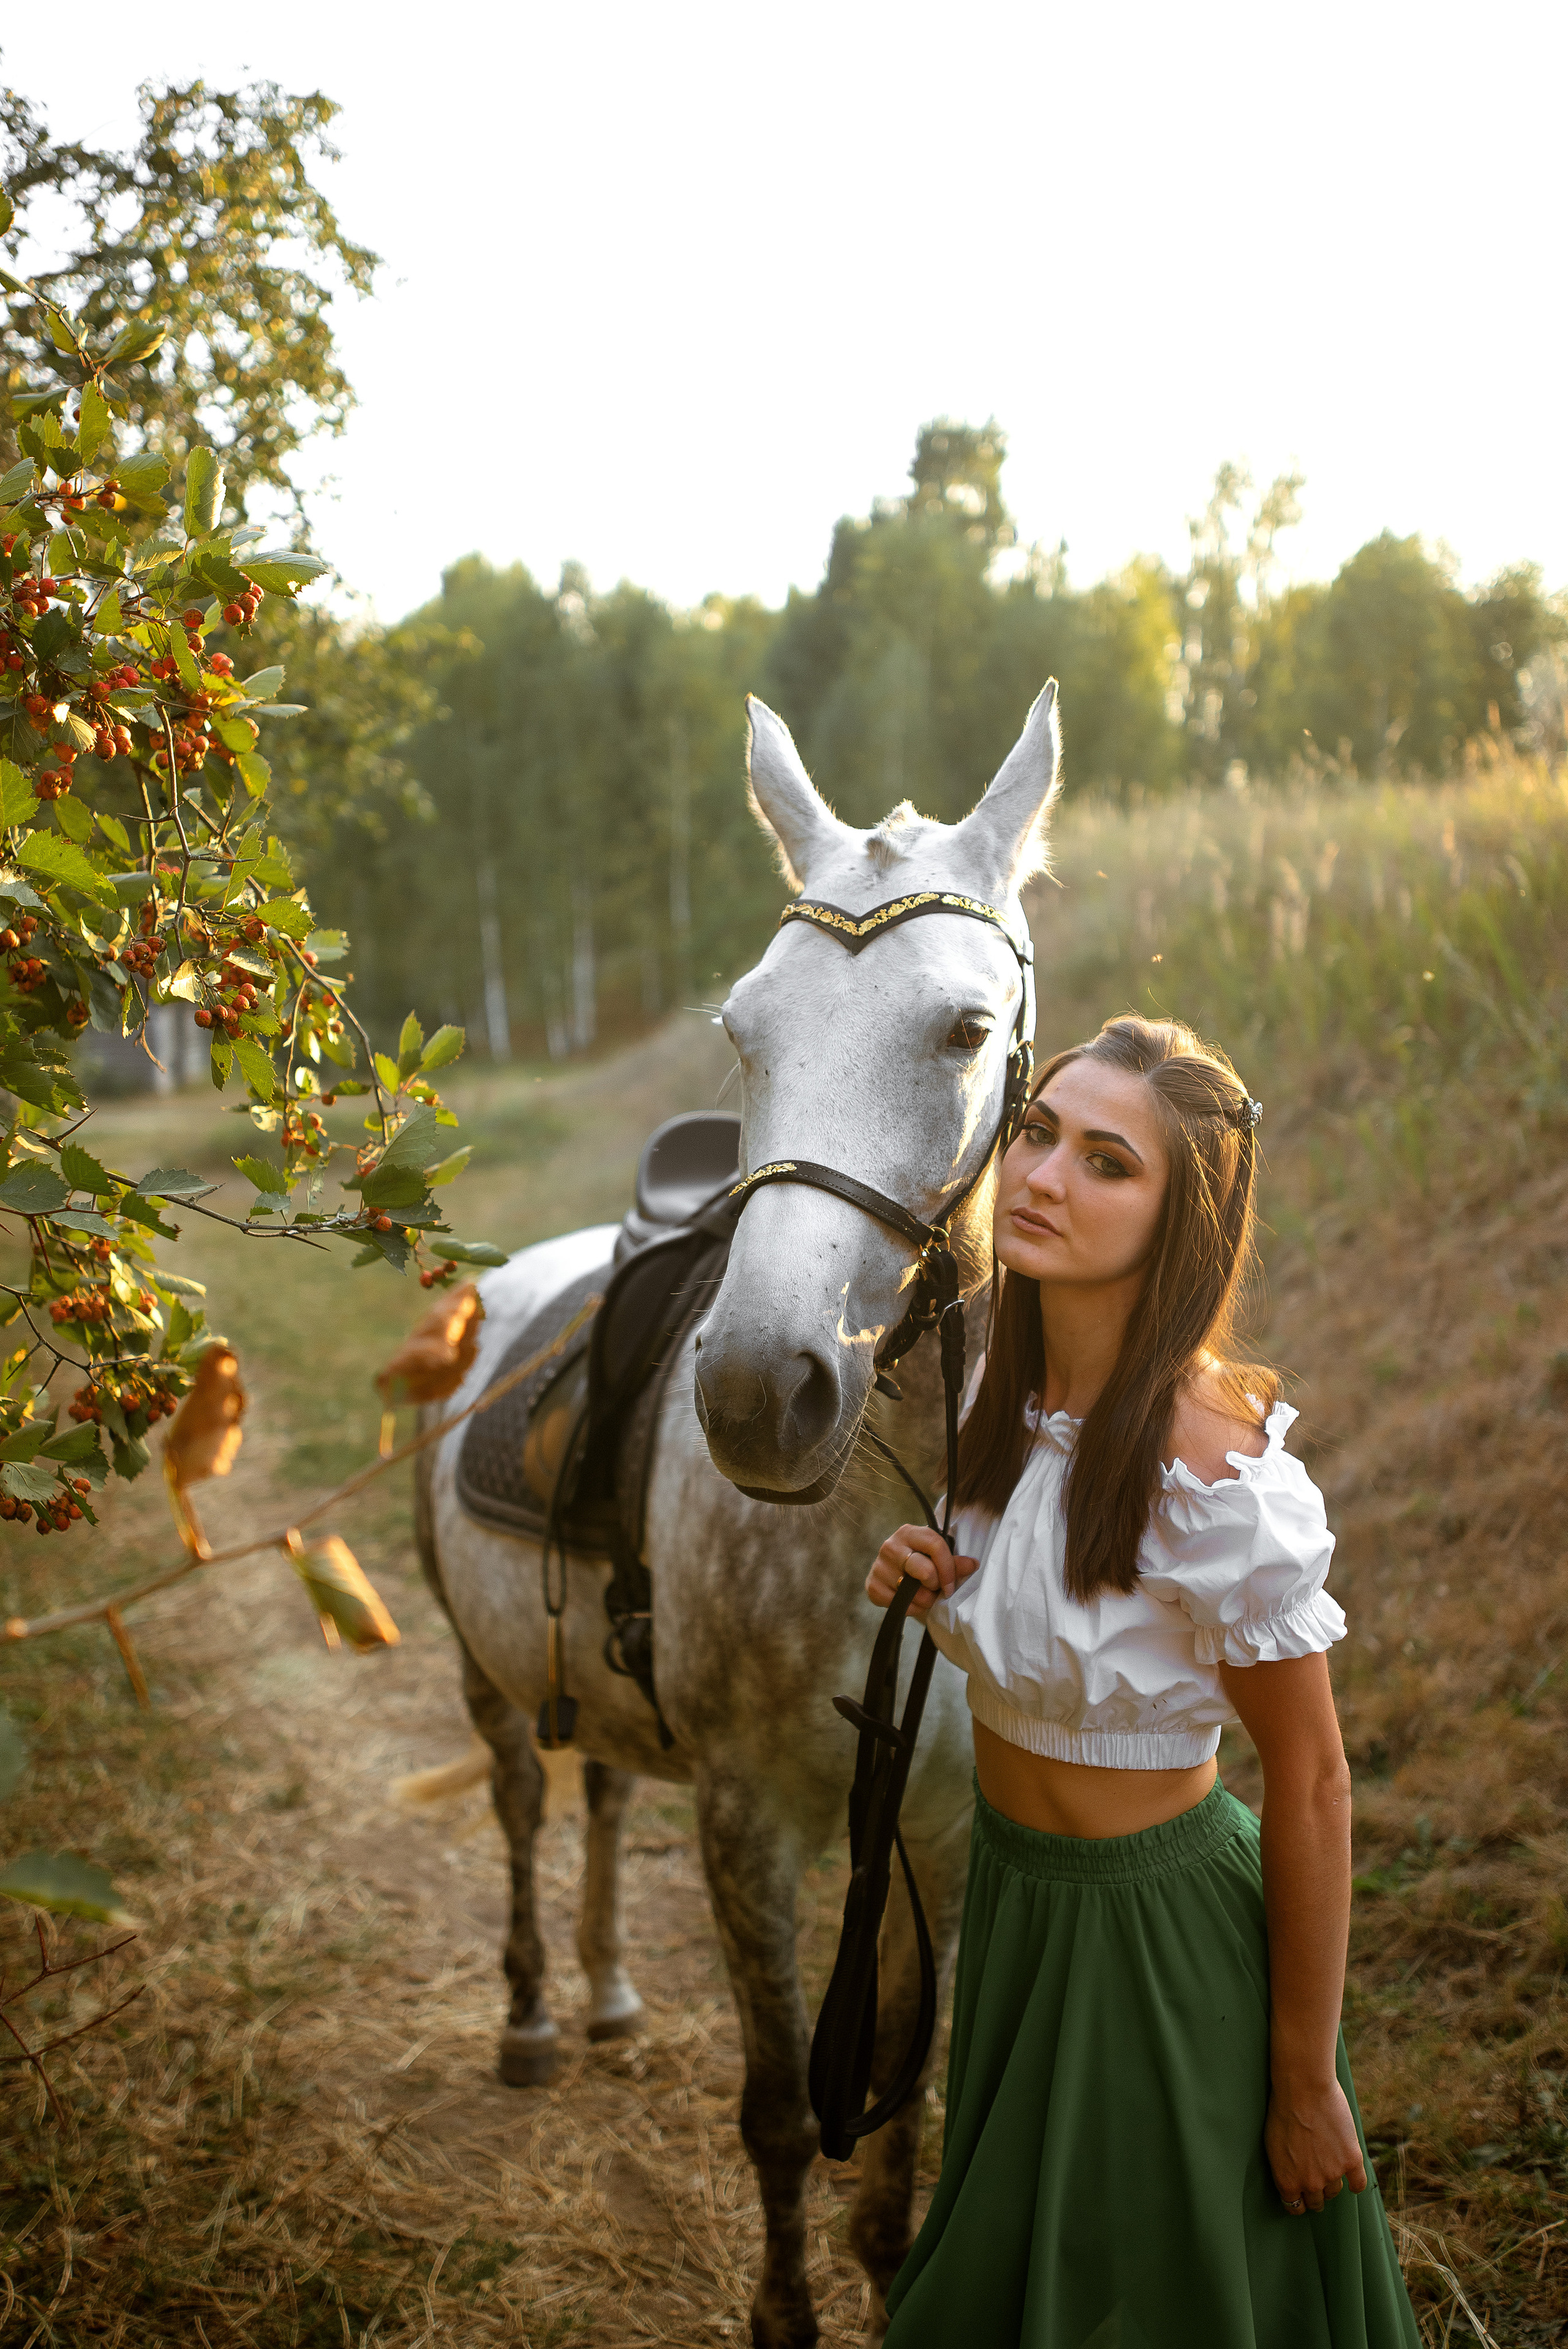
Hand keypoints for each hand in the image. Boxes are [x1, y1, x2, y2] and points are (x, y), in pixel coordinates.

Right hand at [865, 1524, 977, 1617]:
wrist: (895, 1575)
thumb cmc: (920, 1563)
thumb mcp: (936, 1558)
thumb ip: (954, 1562)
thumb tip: (973, 1564)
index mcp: (908, 1532)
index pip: (935, 1545)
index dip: (949, 1568)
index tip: (951, 1585)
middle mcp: (890, 1546)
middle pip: (925, 1571)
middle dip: (935, 1585)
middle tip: (934, 1588)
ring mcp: (879, 1566)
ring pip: (913, 1592)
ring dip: (924, 1599)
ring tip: (923, 1594)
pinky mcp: (872, 1586)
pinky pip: (900, 1605)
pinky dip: (911, 1608)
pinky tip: (910, 1601)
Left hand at [1266, 2078, 1367, 2214]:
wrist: (1303, 2089)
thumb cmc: (1282, 2111)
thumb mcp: (1273, 2146)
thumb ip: (1284, 2169)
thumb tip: (1292, 2180)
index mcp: (1287, 2182)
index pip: (1295, 2208)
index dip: (1298, 2201)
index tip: (1301, 2196)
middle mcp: (1310, 2184)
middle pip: (1317, 2203)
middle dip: (1315, 2194)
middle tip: (1316, 2180)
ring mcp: (1332, 2174)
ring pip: (1334, 2191)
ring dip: (1332, 2183)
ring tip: (1329, 2166)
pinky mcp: (1351, 2161)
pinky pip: (1359, 2184)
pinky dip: (1356, 2183)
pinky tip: (1353, 2177)